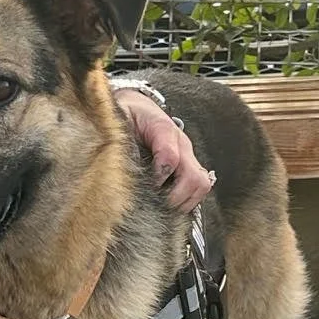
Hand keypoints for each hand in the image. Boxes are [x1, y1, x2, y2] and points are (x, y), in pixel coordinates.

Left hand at [115, 91, 215, 212]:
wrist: (137, 109)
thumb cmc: (127, 115)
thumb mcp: (119, 118)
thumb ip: (120, 138)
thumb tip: (117, 164)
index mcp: (163, 129)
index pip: (170, 157)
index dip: (157, 178)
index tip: (143, 190)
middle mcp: (181, 144)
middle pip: (194, 177)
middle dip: (175, 198)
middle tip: (155, 208)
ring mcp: (188, 156)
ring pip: (201, 185)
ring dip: (183, 202)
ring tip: (162, 209)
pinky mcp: (189, 167)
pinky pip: (198, 189)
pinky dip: (186, 202)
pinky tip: (168, 206)